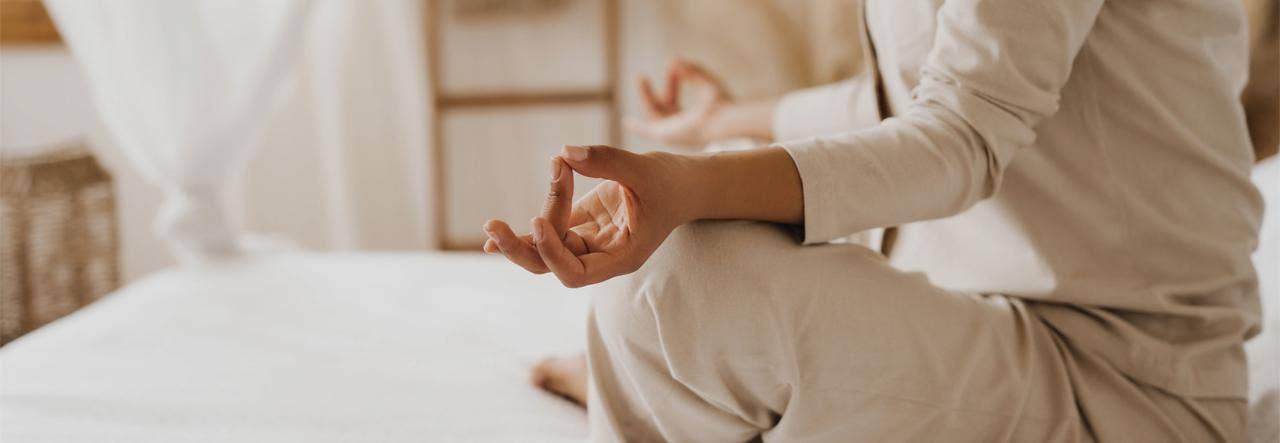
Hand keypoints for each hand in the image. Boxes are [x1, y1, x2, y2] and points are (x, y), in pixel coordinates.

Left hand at [483, 145, 691, 287]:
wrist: (687, 183)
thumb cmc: (672, 182)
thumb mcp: (644, 169)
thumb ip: (607, 161)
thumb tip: (565, 153)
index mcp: (620, 257)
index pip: (575, 273)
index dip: (552, 252)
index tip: (539, 220)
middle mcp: (601, 255)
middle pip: (551, 267)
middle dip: (522, 250)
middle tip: (493, 228)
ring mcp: (589, 240)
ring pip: (545, 248)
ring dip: (521, 234)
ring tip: (491, 222)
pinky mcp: (582, 223)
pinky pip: (549, 228)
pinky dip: (526, 227)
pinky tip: (495, 229)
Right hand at [625, 59, 731, 147]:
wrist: (722, 119)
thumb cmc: (721, 104)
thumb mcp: (706, 81)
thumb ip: (692, 70)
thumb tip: (675, 59)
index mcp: (693, 119)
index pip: (675, 100)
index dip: (673, 82)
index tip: (674, 64)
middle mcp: (683, 127)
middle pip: (665, 106)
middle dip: (658, 89)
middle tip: (652, 72)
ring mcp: (674, 132)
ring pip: (655, 114)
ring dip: (646, 96)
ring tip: (640, 77)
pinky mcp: (666, 136)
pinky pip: (647, 132)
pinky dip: (637, 128)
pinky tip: (627, 121)